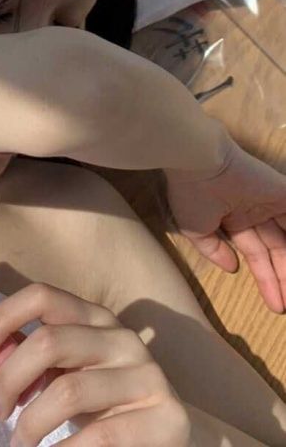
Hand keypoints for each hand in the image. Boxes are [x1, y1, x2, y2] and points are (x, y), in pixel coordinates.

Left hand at [0, 282, 190, 446]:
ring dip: (31, 424)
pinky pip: (100, 435)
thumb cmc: (104, 404)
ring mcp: (147, 375)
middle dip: (10, 379)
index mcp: (96, 317)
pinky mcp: (166, 417)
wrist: (166, 437)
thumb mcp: (72, 371)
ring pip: (68, 391)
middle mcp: (122, 338)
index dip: (4, 317)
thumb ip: (40, 359)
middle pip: (49, 342)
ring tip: (19, 443)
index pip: (43, 295)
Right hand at [165, 124, 285, 312]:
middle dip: (283, 277)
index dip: (267, 279)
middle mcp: (254, 212)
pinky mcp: (283, 193)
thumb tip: (231, 267)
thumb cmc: (192, 195)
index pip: (256, 254)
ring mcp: (270, 202)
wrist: (200, 163)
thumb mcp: (195, 229)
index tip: (277, 305)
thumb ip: (213, 249)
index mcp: (233, 219)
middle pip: (276, 250)